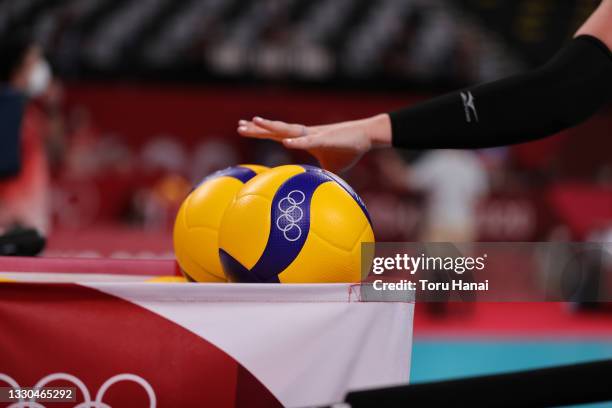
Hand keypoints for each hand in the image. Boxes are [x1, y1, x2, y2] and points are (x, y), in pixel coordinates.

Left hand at [237, 114, 391, 172]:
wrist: (365, 137)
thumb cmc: (348, 149)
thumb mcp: (329, 168)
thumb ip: (318, 175)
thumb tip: (314, 190)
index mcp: (303, 139)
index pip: (277, 135)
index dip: (260, 132)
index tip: (244, 128)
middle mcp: (304, 134)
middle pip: (276, 130)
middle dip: (257, 128)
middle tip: (239, 125)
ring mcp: (313, 135)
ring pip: (288, 130)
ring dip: (272, 127)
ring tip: (255, 121)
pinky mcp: (325, 139)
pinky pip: (309, 141)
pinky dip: (298, 142)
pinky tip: (286, 141)